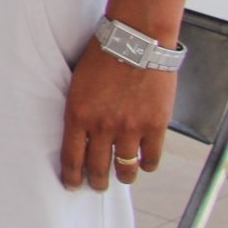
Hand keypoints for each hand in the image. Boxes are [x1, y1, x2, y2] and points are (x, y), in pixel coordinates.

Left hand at [59, 39, 176, 190]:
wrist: (135, 41)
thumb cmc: (102, 56)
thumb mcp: (78, 83)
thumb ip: (79, 110)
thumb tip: (81, 133)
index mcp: (78, 114)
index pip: (72, 158)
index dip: (72, 177)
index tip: (72, 185)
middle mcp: (103, 126)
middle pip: (98, 168)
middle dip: (97, 181)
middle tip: (97, 186)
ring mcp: (131, 128)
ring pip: (126, 168)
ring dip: (123, 177)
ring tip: (122, 178)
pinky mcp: (155, 126)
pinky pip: (151, 158)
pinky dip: (147, 164)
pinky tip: (144, 164)